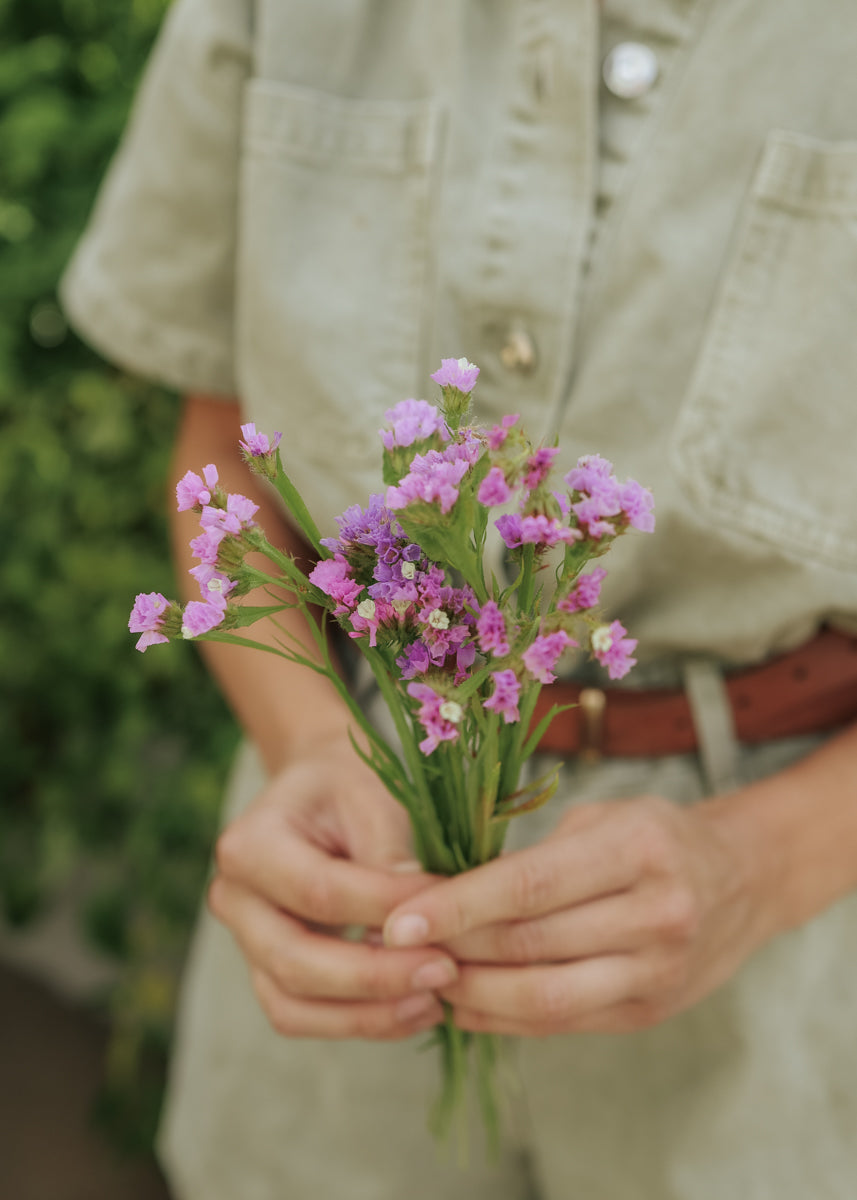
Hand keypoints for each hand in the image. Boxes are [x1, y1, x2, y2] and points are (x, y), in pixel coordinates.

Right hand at [208, 733, 455, 1038]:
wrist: (321, 795)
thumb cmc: (350, 789)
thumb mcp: (372, 798)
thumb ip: (389, 856)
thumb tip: (422, 920)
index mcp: (248, 844)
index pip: (321, 893)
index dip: (387, 909)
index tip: (452, 912)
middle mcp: (233, 899)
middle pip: (296, 961)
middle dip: (376, 977)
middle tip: (446, 971)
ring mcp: (245, 942)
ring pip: (293, 1004)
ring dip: (368, 1015)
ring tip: (435, 1001)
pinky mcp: (269, 971)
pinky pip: (304, 1015)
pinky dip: (359, 1022)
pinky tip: (416, 1007)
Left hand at [383, 794, 775, 1035]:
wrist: (742, 878)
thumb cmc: (654, 834)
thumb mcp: (600, 818)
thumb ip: (532, 856)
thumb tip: (439, 891)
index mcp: (638, 850)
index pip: (531, 886)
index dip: (458, 906)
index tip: (396, 919)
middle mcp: (655, 915)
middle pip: (530, 947)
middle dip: (453, 950)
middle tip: (394, 947)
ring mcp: (657, 973)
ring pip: (543, 1000)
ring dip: (471, 994)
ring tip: (422, 977)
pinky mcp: (649, 1012)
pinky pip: (562, 1023)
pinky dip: (503, 1018)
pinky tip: (464, 1001)